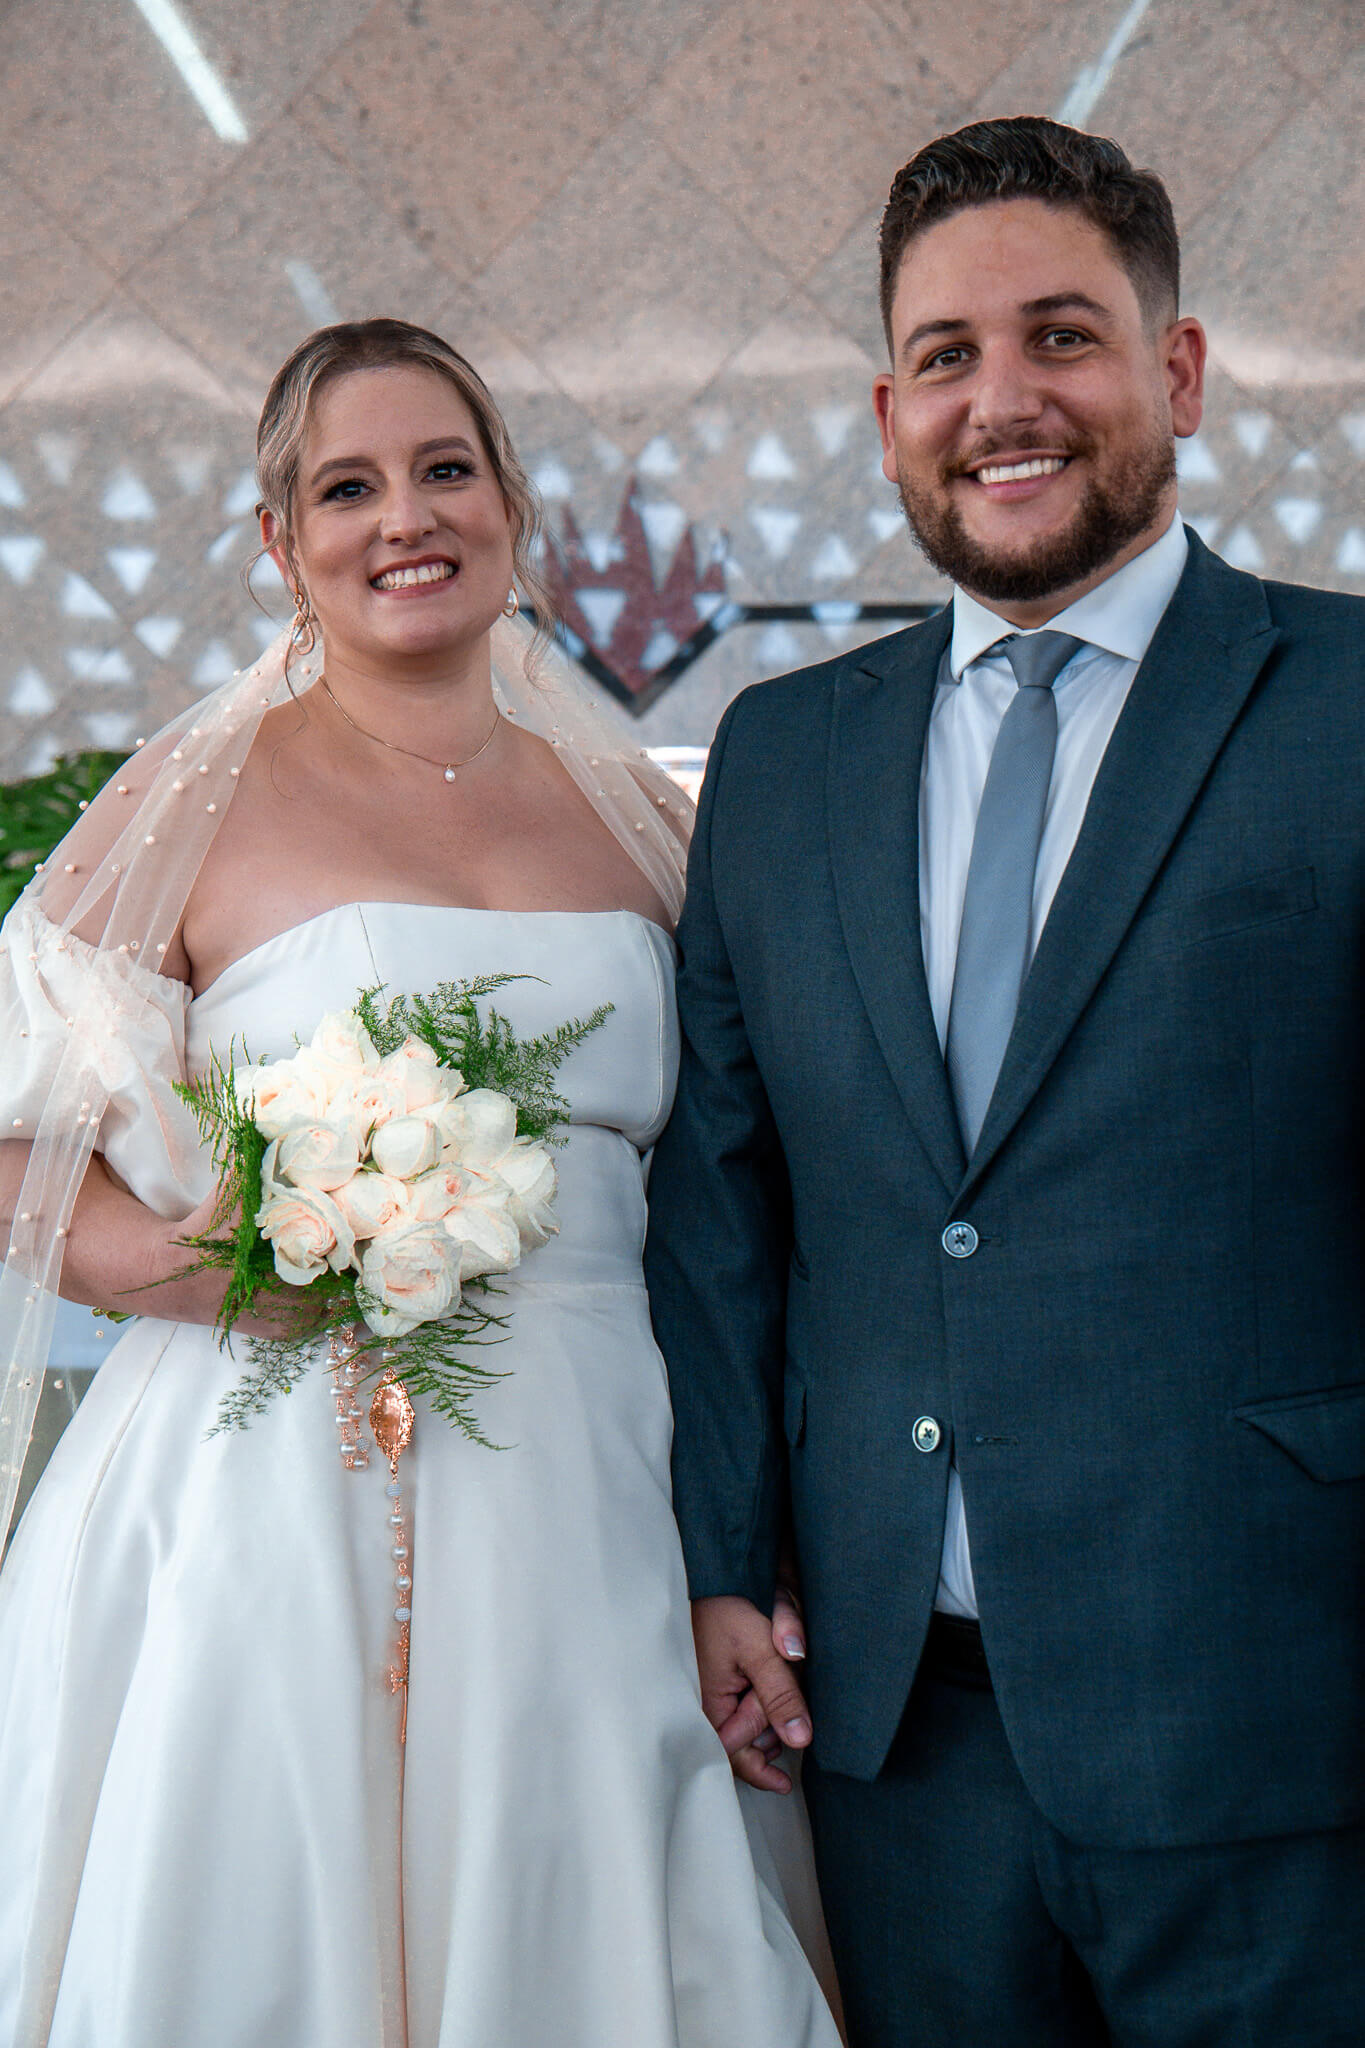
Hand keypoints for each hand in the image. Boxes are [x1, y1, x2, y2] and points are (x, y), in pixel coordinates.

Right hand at [692, 1593, 811, 1794]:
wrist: (717, 1575)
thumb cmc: (731, 1609)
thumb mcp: (761, 1651)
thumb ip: (781, 1695)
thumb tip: (801, 1740)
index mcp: (709, 1705)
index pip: (735, 1754)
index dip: (760, 1771)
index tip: (784, 1785)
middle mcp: (708, 1704)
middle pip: (747, 1738)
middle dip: (770, 1725)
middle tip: (784, 1684)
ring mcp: (716, 1691)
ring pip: (751, 1719)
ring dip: (770, 1707)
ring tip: (781, 1668)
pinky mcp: (723, 1679)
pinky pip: (747, 1701)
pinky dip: (764, 1695)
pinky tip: (775, 1672)